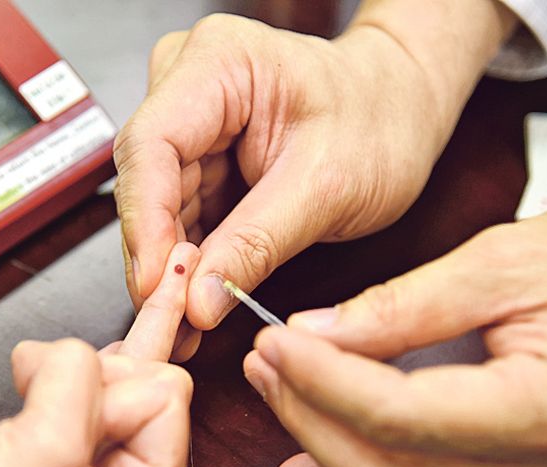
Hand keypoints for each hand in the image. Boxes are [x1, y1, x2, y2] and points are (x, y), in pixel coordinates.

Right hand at [0, 243, 200, 466]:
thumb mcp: (41, 456)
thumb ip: (73, 384)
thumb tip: (74, 350)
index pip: (163, 399)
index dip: (112, 387)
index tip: (59, 406)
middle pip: (140, 386)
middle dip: (93, 372)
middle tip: (40, 385)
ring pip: (110, 387)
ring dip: (78, 365)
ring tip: (54, 350)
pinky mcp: (53, 459)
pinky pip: (77, 398)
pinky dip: (63, 371)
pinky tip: (53, 360)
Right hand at [114, 3, 513, 358]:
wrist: (400, 110)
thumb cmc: (380, 122)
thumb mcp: (327, 188)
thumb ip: (257, 244)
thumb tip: (197, 302)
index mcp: (220, 62)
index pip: (152, 145)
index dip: (145, 221)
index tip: (157, 285)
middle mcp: (190, 84)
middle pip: (146, 180)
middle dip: (160, 258)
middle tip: (174, 323)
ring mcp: (191, 121)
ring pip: (157, 205)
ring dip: (171, 268)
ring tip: (188, 325)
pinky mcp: (198, 155)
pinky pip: (179, 214)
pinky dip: (190, 260)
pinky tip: (199, 299)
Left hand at [244, 208, 546, 466]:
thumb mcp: (508, 264)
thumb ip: (408, 305)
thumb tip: (317, 332)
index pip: (400, 416)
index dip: (322, 380)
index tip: (272, 340)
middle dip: (309, 418)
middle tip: (264, 363)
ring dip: (325, 444)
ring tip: (276, 391)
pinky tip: (312, 456)